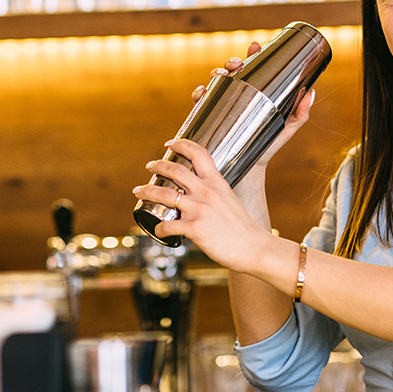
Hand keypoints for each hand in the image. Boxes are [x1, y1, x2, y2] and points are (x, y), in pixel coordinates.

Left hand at [133, 138, 271, 272]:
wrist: (253, 248)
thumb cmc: (243, 228)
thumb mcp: (230, 201)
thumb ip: (215, 194)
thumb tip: (199, 196)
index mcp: (217, 183)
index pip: (199, 153)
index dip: (182, 144)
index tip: (171, 143)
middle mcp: (206, 192)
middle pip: (175, 169)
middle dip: (157, 165)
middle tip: (150, 166)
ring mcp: (199, 209)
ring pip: (164, 194)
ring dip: (147, 190)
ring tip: (140, 190)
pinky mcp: (194, 228)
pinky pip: (167, 225)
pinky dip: (159, 228)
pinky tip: (158, 230)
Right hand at [192, 42, 315, 168]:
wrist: (249, 169)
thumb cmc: (268, 146)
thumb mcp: (286, 128)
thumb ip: (300, 113)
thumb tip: (311, 93)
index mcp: (255, 94)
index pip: (252, 69)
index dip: (252, 55)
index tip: (255, 46)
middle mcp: (236, 96)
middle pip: (232, 71)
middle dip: (232, 61)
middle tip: (237, 64)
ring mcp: (221, 106)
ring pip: (215, 82)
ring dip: (216, 73)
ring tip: (222, 75)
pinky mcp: (209, 118)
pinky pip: (200, 101)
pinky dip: (199, 93)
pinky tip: (202, 92)